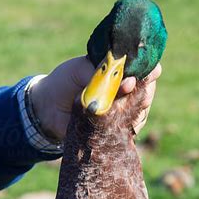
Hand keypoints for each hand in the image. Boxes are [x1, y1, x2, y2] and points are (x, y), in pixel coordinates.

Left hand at [30, 56, 161, 141]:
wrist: (47, 108)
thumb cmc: (65, 82)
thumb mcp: (80, 69)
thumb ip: (103, 72)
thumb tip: (128, 83)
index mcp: (119, 71)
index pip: (145, 68)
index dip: (150, 70)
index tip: (151, 71)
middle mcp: (125, 91)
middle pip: (148, 91)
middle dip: (144, 90)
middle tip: (128, 88)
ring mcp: (121, 112)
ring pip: (141, 112)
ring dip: (134, 109)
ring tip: (114, 104)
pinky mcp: (115, 130)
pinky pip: (130, 129)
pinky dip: (126, 125)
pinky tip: (114, 121)